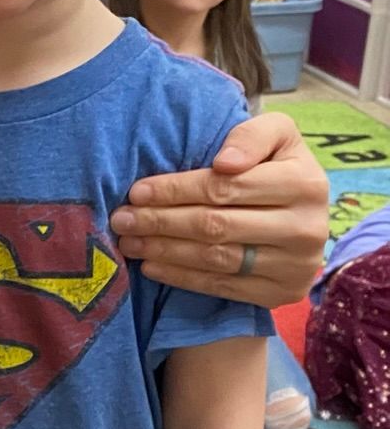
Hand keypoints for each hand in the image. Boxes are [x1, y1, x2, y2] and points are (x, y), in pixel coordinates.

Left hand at [110, 113, 326, 305]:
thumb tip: (224, 163)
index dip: (176, 190)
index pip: (225, 188)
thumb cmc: (279, 165)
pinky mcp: (283, 294)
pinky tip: (153, 265)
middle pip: (216, 226)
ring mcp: (295, 266)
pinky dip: (182, 277)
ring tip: (129, 241)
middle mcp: (306, 228)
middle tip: (121, 219)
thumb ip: (252, 135)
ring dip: (164, 251)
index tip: (137, 191)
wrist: (306, 214)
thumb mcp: (277, 134)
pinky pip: (222, 287)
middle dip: (161, 221)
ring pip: (215, 258)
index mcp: (305, 182)